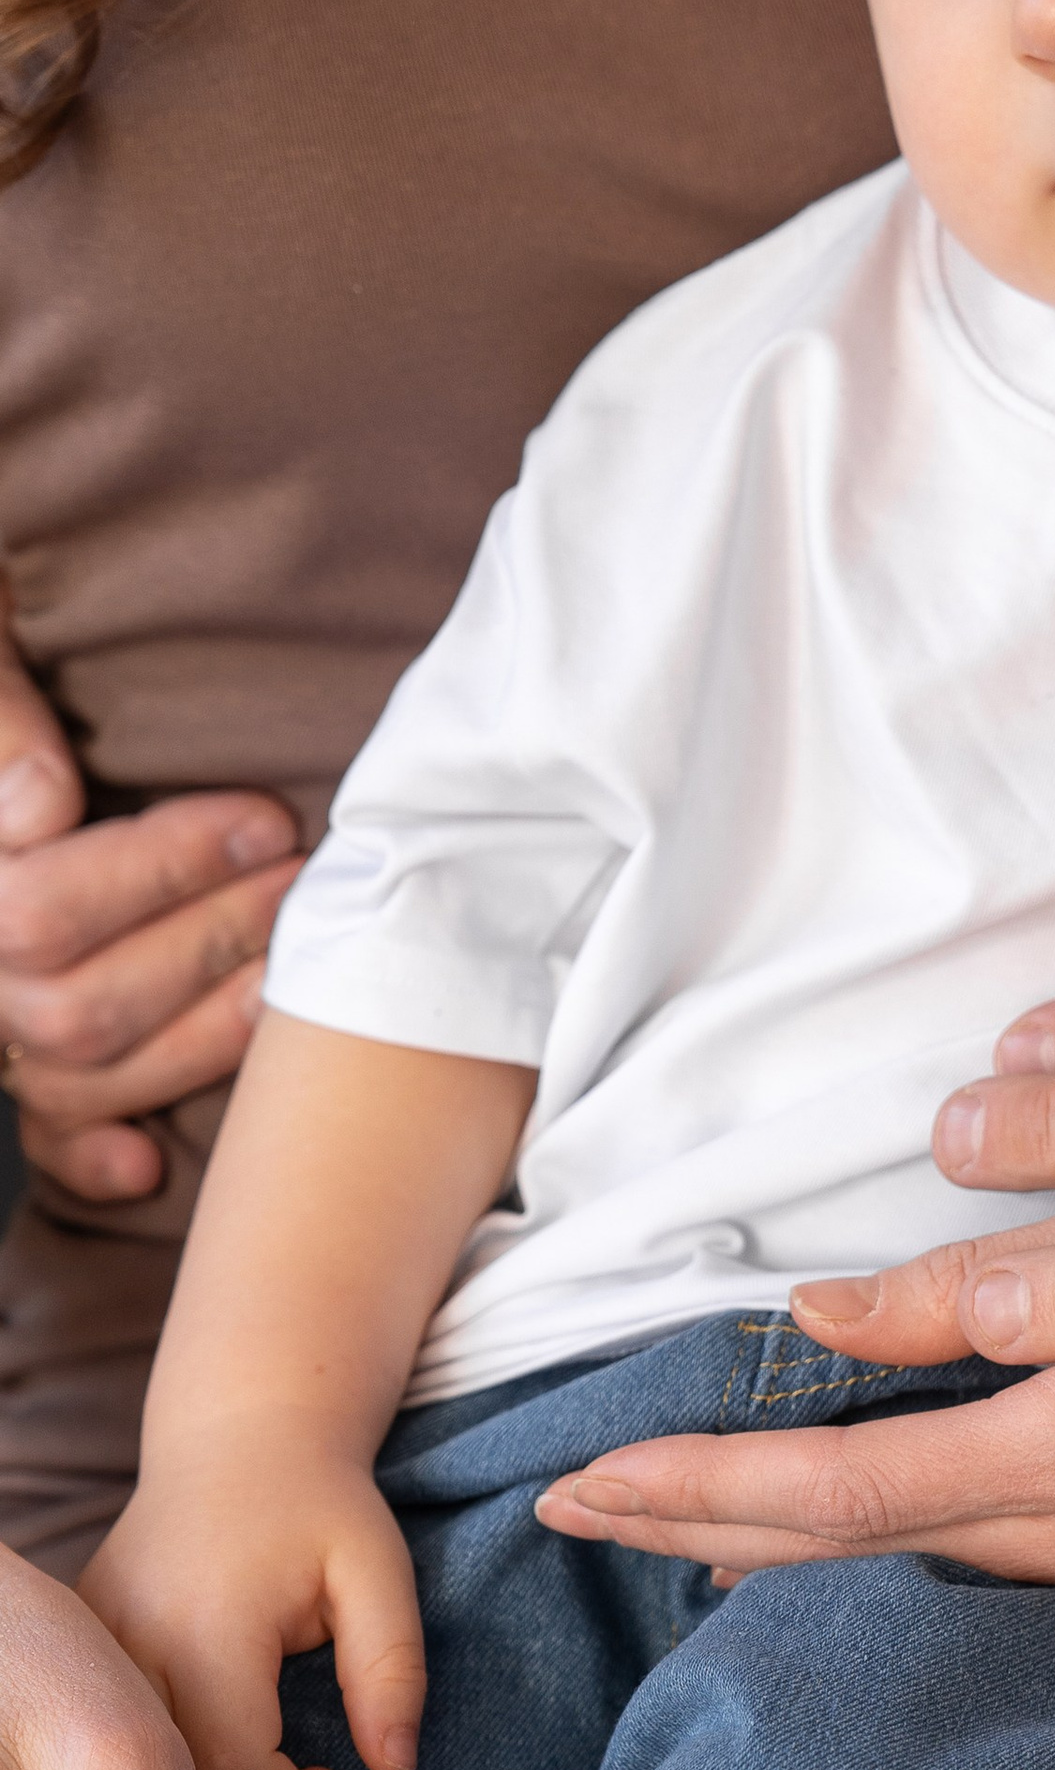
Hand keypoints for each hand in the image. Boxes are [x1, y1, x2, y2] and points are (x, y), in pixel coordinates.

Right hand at [0, 624, 298, 1203]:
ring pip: (80, 1069)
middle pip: (72, 1001)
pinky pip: (41, 1128)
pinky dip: (92, 1153)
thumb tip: (40, 811)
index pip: (39, 909)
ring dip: (200, 1031)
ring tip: (295, 964)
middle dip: (209, 942)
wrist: (23, 627)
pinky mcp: (16, 1052)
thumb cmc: (10, 604)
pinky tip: (148, 1164)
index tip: (265, 818)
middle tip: (310, 880)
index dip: (162, 871)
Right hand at [85, 1437, 426, 1769]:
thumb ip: (391, 1672)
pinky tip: (206, 1716)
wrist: (242, 1434)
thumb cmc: (320, 1505)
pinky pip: (107, 1720)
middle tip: (295, 1765)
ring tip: (256, 1741)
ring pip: (131, 1760)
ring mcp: (95, 1634)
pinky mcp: (82, 1630)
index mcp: (209, 1630)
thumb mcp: (379, 1575)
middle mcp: (133, 1638)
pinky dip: (156, 1741)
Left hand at [537, 1310, 1054, 1589]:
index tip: (585, 1485)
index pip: (845, 1495)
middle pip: (864, 1550)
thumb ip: (1015, 1268)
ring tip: (682, 1513)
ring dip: (806, 1538)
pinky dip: (940, 1542)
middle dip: (707, 1525)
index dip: (703, 1494)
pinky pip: (1054, 1566)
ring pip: (948, 1561)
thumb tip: (838, 1304)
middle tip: (573, 1511)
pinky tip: (879, 1525)